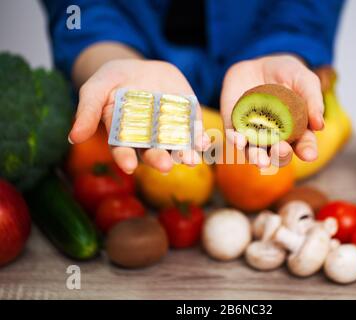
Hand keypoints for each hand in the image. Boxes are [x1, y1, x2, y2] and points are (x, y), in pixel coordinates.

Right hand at [69, 59, 209, 173]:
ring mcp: (168, 132)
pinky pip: (194, 132)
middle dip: (159, 160)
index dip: (125, 158)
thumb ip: (87, 111)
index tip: (128, 166)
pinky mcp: (186, 122)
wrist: (141, 68)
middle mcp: (147, 140)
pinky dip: (200, 138)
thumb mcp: (96, 88)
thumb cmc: (113, 80)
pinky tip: (204, 141)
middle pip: (153, 153)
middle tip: (164, 166)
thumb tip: (73, 137)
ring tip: (191, 160)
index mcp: (123, 136)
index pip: (123, 151)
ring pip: (177, 148)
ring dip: (185, 154)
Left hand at [221, 55, 323, 167]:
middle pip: (278, 155)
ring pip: (254, 153)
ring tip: (261, 160)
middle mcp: (274, 138)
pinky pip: (233, 138)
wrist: (257, 63)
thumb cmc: (287, 73)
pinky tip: (238, 140)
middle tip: (282, 150)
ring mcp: (253, 134)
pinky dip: (235, 141)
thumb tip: (320, 125)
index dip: (307, 151)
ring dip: (257, 158)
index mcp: (297, 131)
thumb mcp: (305, 80)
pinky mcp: (234, 126)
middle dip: (280, 157)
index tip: (309, 155)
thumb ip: (313, 100)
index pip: (303, 145)